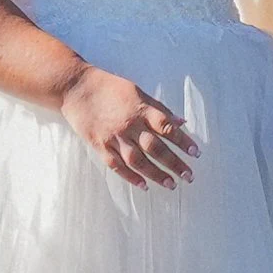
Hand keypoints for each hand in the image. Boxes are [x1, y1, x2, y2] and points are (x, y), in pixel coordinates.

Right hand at [63, 67, 196, 189]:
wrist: (77, 88)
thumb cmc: (110, 87)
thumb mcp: (138, 92)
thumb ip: (159, 109)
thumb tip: (181, 122)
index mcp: (141, 109)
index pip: (166, 127)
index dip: (182, 140)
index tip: (196, 153)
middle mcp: (129, 125)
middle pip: (155, 147)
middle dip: (174, 163)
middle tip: (189, 176)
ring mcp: (113, 137)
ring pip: (138, 160)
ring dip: (155, 174)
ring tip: (170, 184)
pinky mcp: (100, 145)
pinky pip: (116, 165)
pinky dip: (130, 176)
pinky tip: (143, 185)